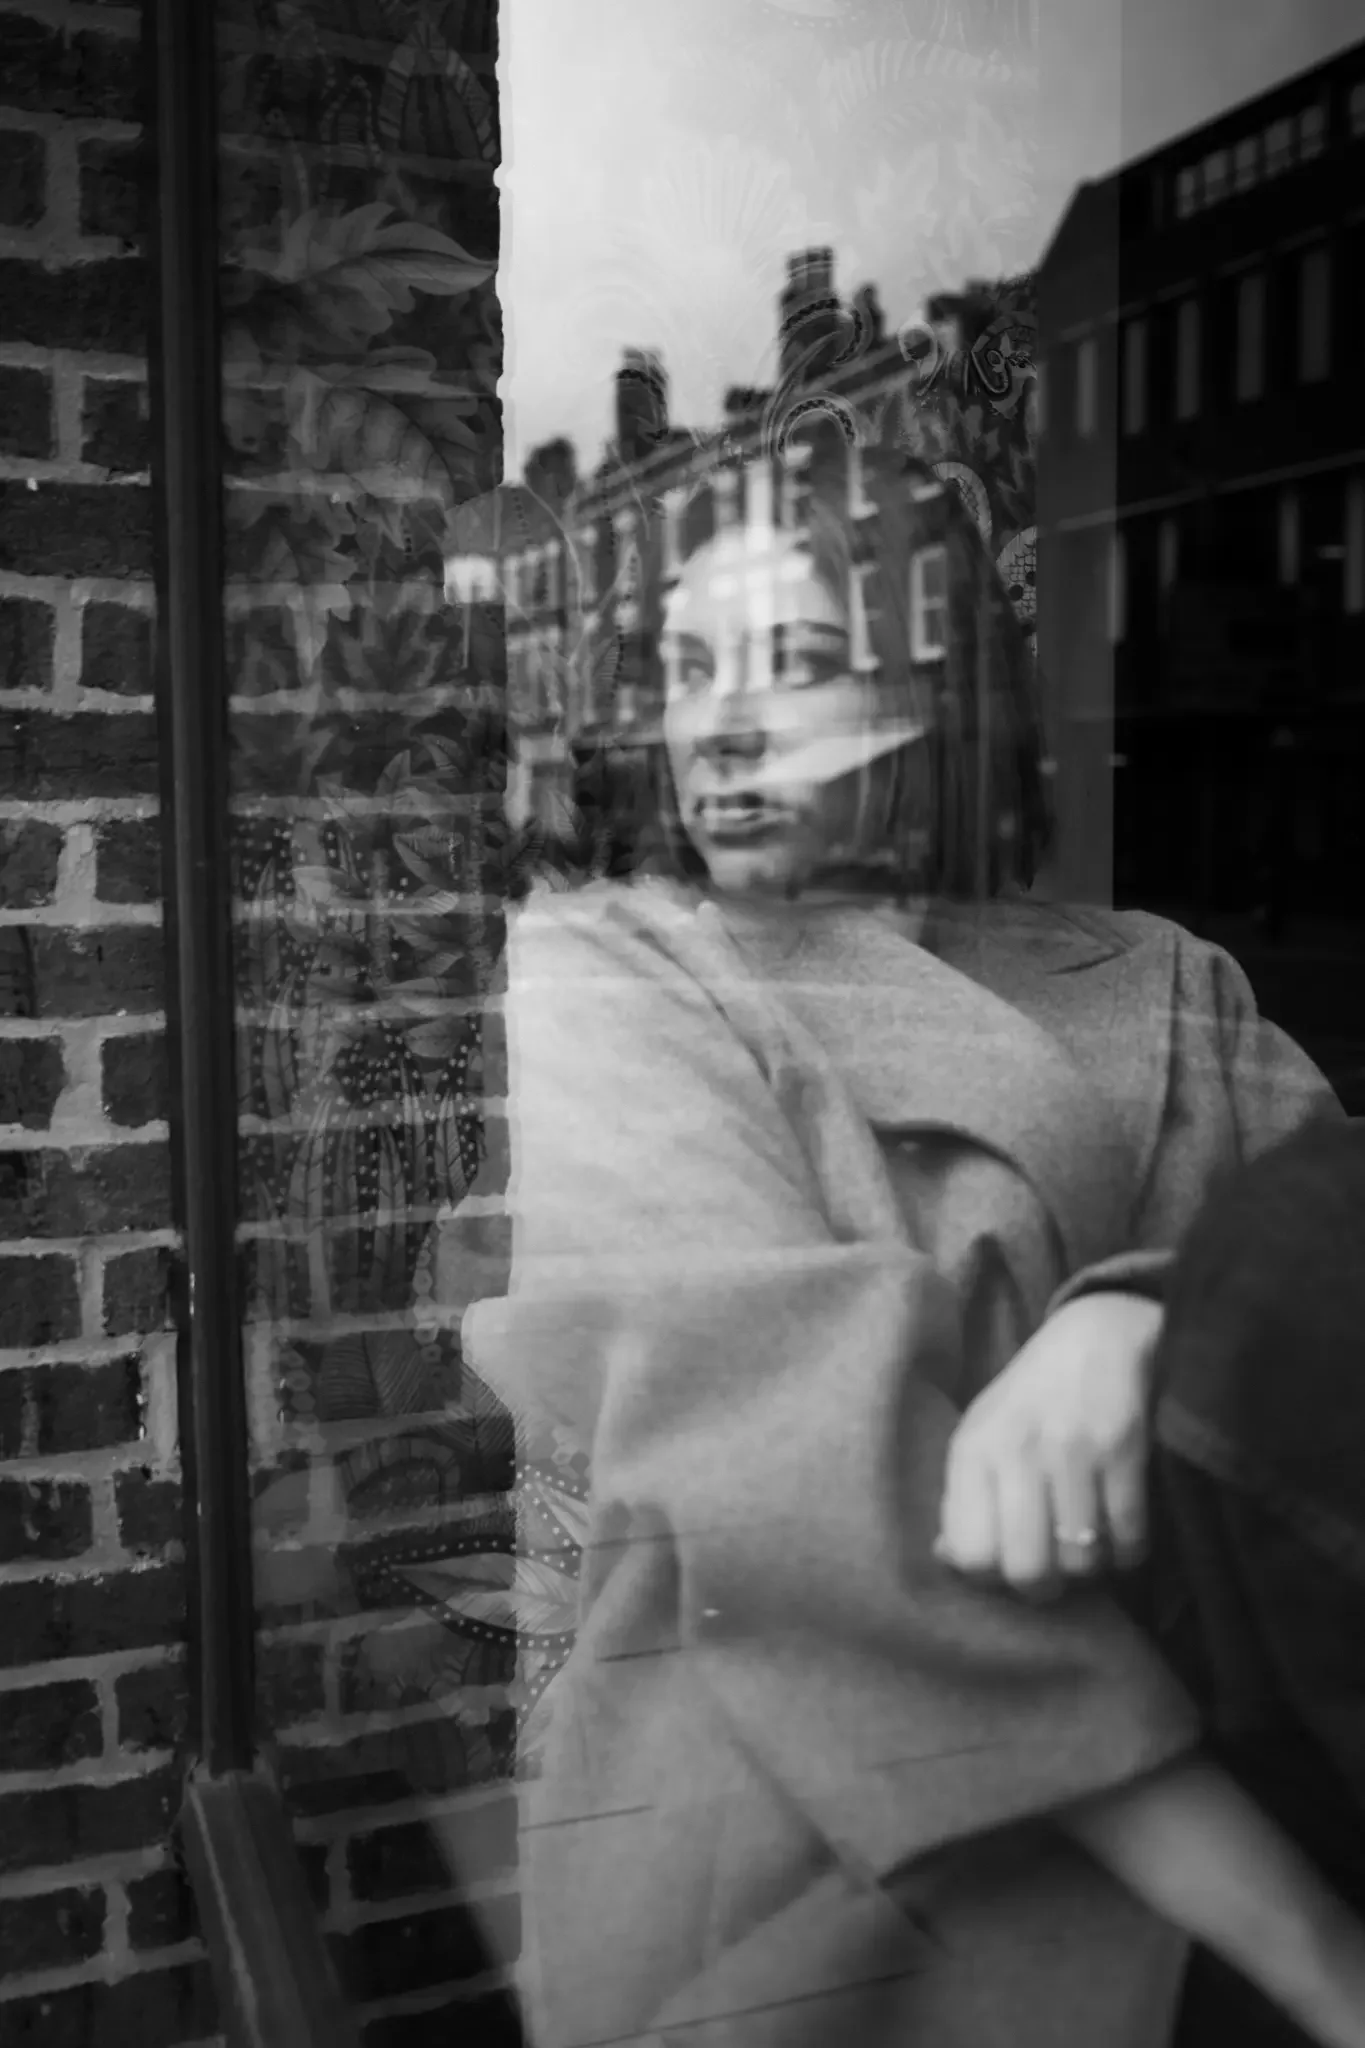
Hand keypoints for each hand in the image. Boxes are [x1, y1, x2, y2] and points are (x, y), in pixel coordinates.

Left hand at [935, 1290, 1163, 1598]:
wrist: (1098, 1335)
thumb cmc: (1031, 1399)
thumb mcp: (981, 1435)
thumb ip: (962, 1499)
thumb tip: (947, 1560)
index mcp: (972, 1450)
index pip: (970, 1555)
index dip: (992, 1578)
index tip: (1009, 1564)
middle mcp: (1015, 1451)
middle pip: (1026, 1570)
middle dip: (1045, 1587)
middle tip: (1055, 1569)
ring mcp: (1071, 1450)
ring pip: (1080, 1562)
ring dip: (1091, 1567)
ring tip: (1089, 1543)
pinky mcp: (1124, 1449)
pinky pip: (1128, 1540)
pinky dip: (1128, 1551)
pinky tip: (1121, 1531)